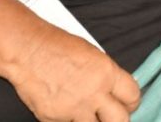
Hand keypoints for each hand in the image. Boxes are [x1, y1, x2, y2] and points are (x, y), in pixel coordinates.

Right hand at [6, 25, 139, 121]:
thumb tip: (117, 90)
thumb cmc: (58, 46)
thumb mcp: (93, 55)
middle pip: (120, 120)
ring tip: (87, 113)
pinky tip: (65, 109)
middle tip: (111, 115)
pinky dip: (68, 120)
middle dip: (117, 119)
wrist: (27, 49)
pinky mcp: (53, 118)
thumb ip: (107, 75)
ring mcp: (73, 108)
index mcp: (106, 73)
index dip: (132, 102)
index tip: (128, 104)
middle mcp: (93, 93)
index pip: (133, 96)